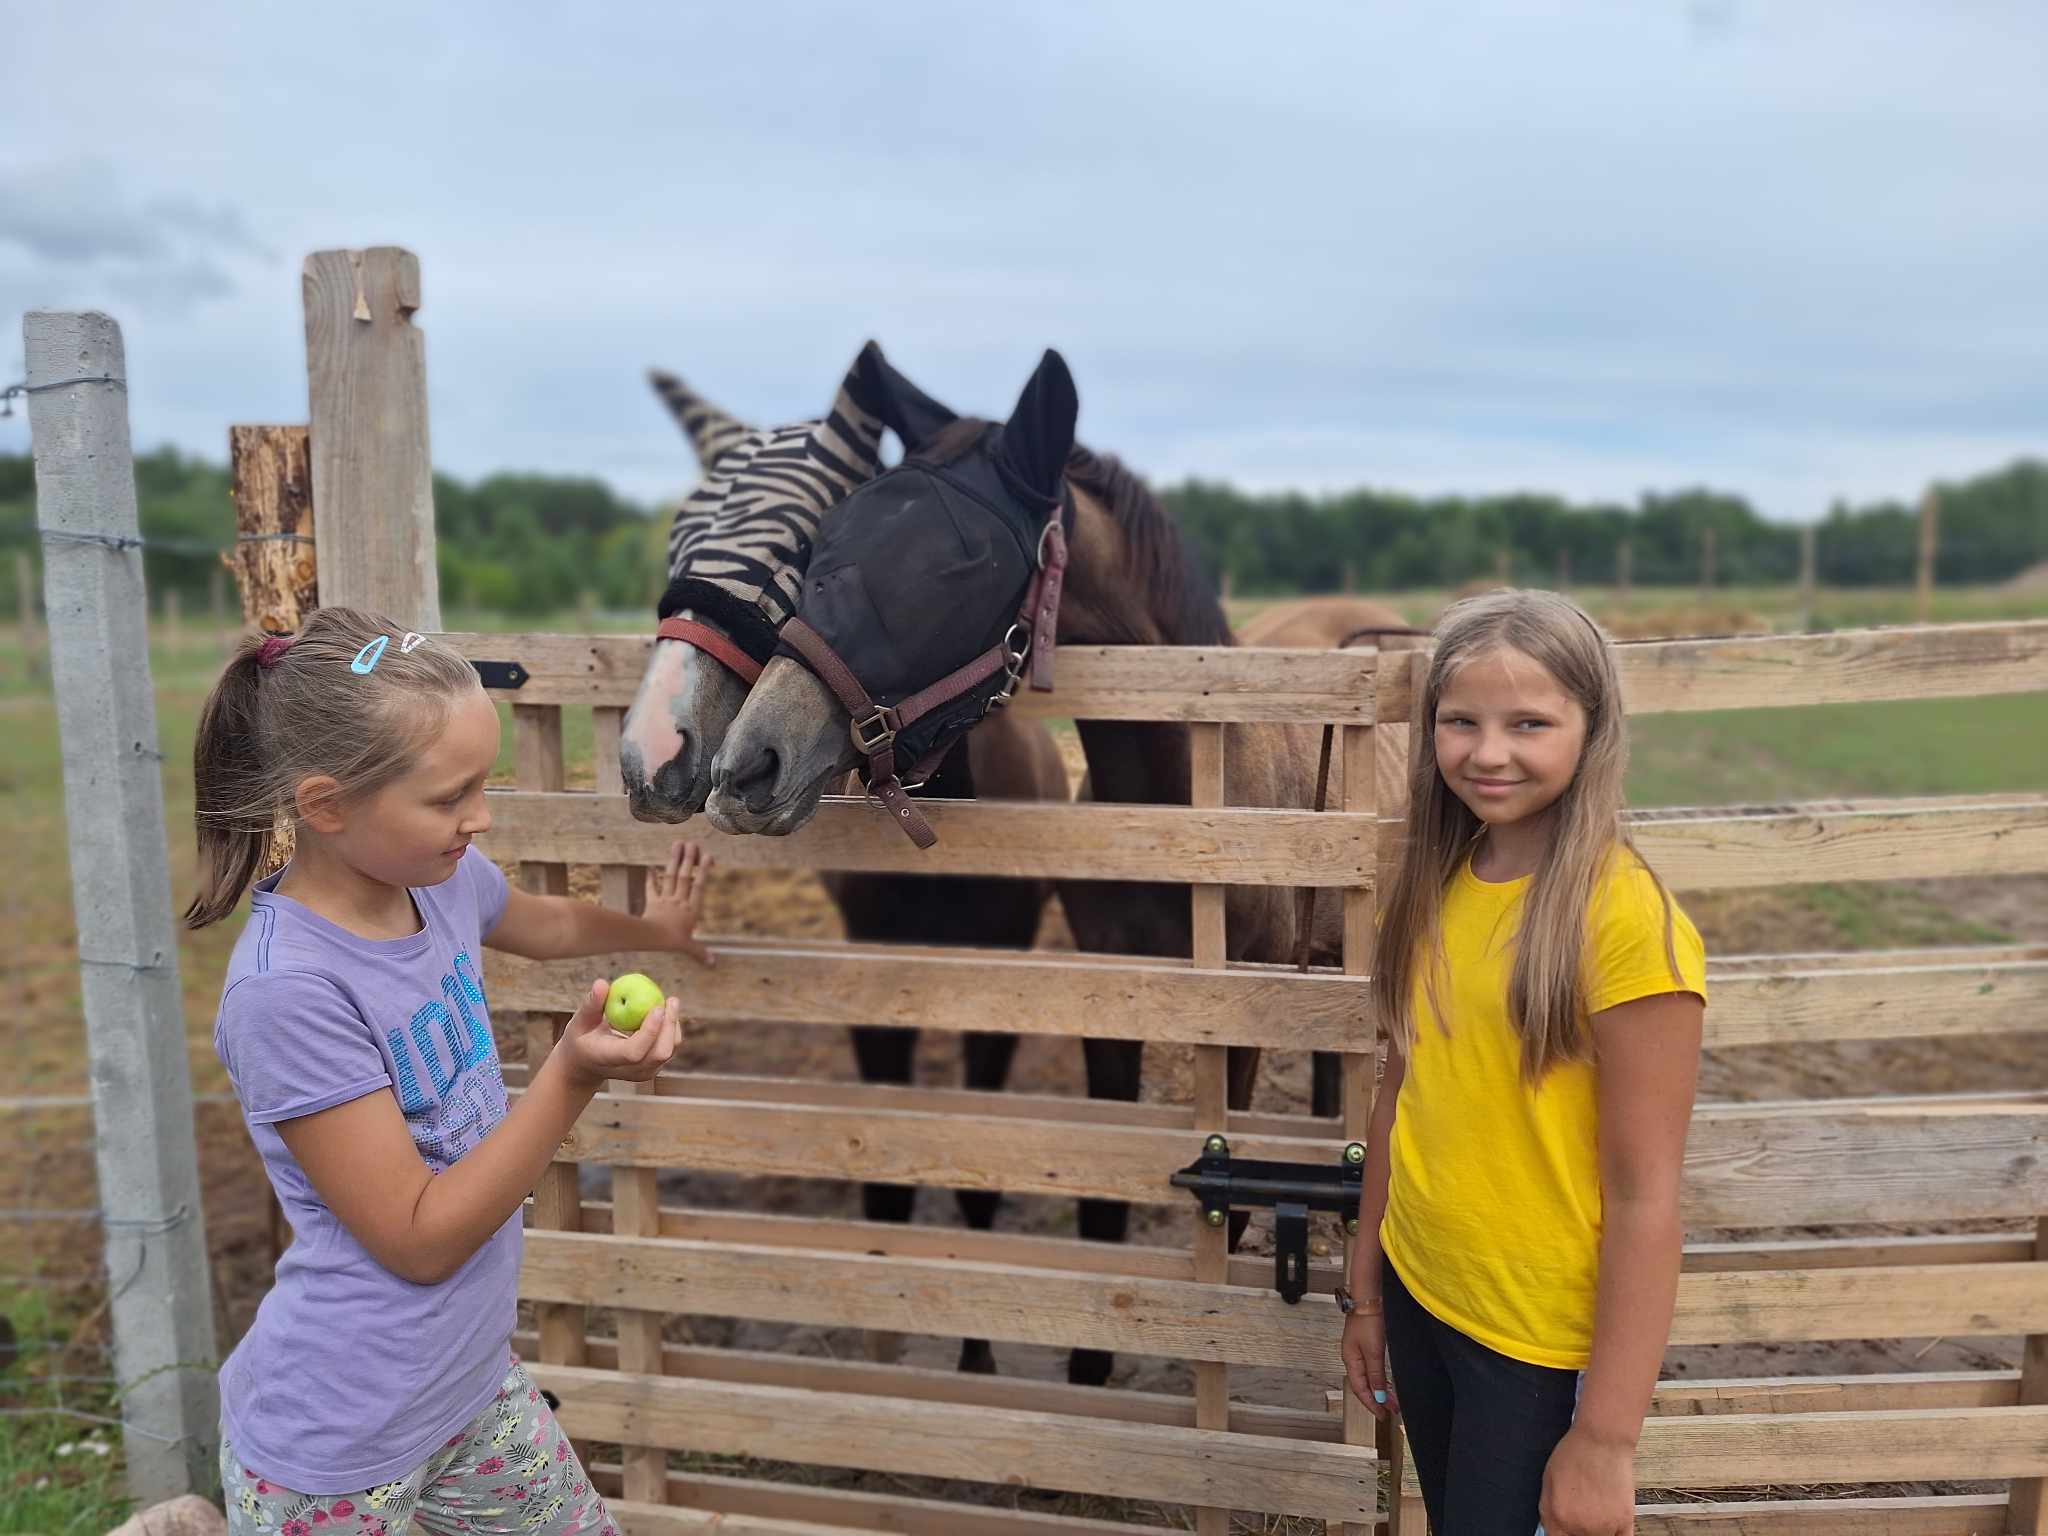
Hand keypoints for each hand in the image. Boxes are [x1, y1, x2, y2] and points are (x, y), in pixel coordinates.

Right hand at [557, 978, 681, 1092]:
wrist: (585, 1064)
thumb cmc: (581, 1038)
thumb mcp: (580, 1021)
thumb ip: (591, 1004)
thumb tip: (601, 983)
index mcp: (608, 1059)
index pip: (634, 1051)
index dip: (649, 1031)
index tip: (657, 1007)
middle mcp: (629, 1071)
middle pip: (659, 1054)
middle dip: (669, 1026)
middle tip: (671, 1000)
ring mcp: (643, 1073)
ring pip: (668, 1051)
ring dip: (672, 1025)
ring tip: (669, 1002)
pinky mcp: (652, 1068)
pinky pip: (669, 1048)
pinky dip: (670, 1029)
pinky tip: (665, 1012)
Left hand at [646, 840, 714, 966]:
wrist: (652, 937)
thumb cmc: (672, 941)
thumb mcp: (689, 947)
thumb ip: (700, 952)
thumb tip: (713, 962)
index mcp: (691, 909)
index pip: (699, 885)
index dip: (703, 870)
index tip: (707, 855)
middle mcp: (680, 901)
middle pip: (685, 876)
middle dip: (688, 859)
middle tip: (691, 843)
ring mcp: (665, 900)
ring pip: (671, 877)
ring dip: (674, 861)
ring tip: (677, 845)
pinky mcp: (652, 902)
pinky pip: (652, 888)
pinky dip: (651, 877)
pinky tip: (650, 866)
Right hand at [1341, 1308, 1398, 1420]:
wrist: (1369, 1299)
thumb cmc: (1368, 1321)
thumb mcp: (1374, 1352)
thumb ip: (1376, 1375)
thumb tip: (1378, 1396)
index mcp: (1350, 1361)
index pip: (1360, 1389)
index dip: (1371, 1404)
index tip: (1382, 1415)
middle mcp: (1353, 1358)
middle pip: (1364, 1385)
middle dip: (1377, 1400)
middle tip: (1391, 1410)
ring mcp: (1359, 1352)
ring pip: (1369, 1378)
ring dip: (1380, 1390)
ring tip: (1392, 1400)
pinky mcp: (1367, 1345)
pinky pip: (1372, 1369)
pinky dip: (1380, 1379)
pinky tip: (1387, 1384)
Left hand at [1539, 1425, 1636, 1535]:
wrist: (1601, 1441)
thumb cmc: (1575, 1455)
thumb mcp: (1548, 1482)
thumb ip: (1548, 1512)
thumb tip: (1550, 1529)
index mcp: (1559, 1517)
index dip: (1560, 1535)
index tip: (1565, 1530)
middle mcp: (1581, 1526)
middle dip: (1577, 1531)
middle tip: (1581, 1514)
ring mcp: (1604, 1527)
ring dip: (1596, 1531)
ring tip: (1595, 1513)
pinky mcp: (1625, 1522)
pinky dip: (1614, 1534)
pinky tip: (1609, 1524)